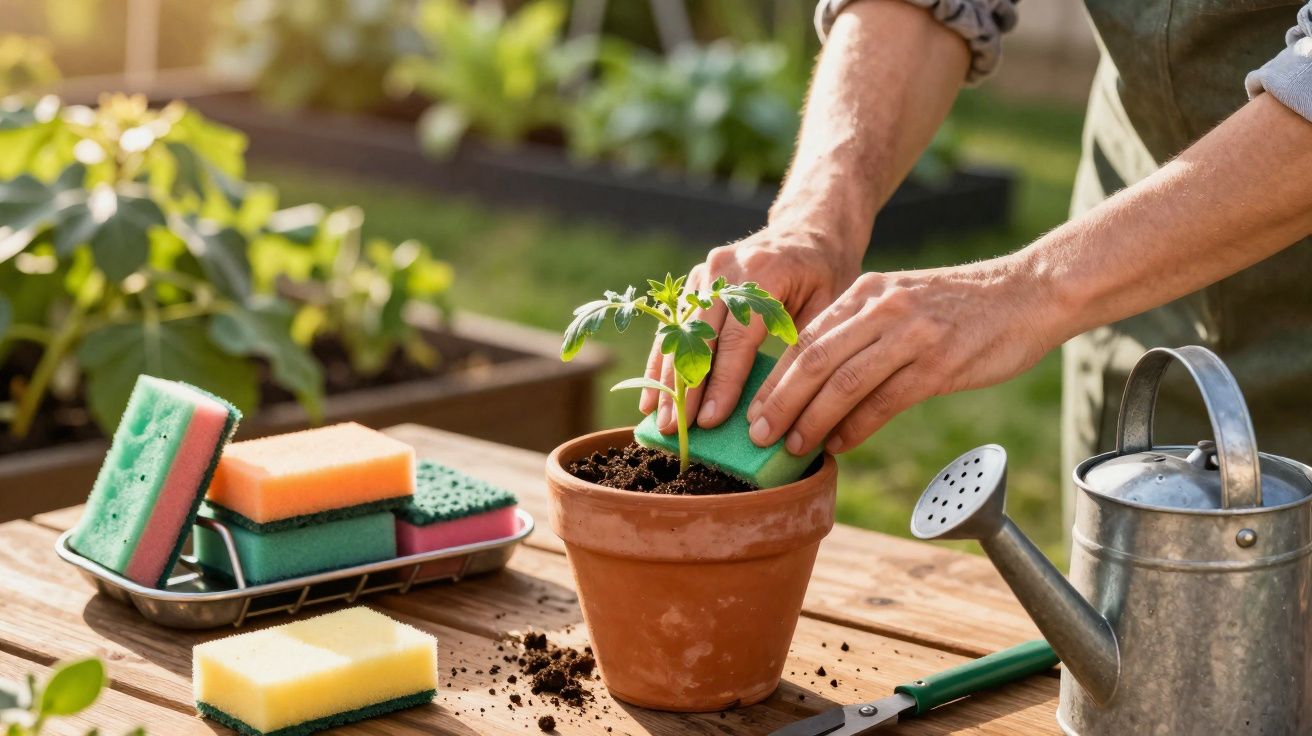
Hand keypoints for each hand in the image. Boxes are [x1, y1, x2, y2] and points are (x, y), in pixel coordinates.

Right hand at [641, 229, 861, 432]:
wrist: (808, 228)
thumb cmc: (825, 273)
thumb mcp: (829, 305)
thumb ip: (804, 348)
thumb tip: (785, 408)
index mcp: (764, 273)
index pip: (737, 337)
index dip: (722, 382)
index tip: (709, 420)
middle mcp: (726, 269)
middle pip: (698, 336)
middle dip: (685, 387)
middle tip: (675, 429)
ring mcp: (705, 271)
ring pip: (677, 332)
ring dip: (666, 378)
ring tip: (658, 419)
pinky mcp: (694, 280)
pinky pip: (672, 325)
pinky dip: (661, 361)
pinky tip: (651, 394)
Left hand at [745, 256, 1056, 454]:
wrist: (1029, 292)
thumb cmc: (963, 305)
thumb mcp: (903, 300)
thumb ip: (862, 330)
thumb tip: (818, 382)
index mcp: (867, 291)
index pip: (805, 337)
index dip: (772, 377)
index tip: (750, 409)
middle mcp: (882, 308)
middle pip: (814, 360)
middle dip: (779, 401)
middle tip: (756, 435)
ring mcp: (911, 334)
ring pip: (844, 382)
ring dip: (812, 420)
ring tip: (792, 446)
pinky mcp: (939, 362)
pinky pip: (885, 400)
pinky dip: (857, 426)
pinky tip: (841, 444)